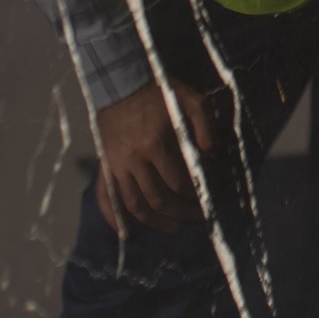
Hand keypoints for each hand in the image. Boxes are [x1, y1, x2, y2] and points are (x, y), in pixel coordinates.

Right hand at [94, 78, 217, 236]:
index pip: (178, 183)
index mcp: (155, 144)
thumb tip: (212, 156)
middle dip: (180, 213)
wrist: (120, 83)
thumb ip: (206, 126)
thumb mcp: (191, 100)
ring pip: (134, 205)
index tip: (207, 201)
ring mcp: (117, 165)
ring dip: (155, 222)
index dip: (195, 196)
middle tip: (197, 218)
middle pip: (158, 199)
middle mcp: (134, 159)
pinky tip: (126, 234)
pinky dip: (114, 218)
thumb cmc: (159, 92)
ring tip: (173, 227)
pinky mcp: (106, 166)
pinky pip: (106, 197)